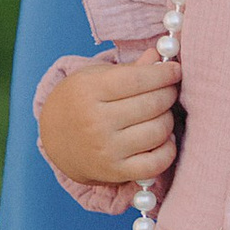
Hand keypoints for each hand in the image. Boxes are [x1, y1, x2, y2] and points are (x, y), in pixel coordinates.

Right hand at [38, 56, 177, 191]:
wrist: (54, 141)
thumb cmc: (79, 103)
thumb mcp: (94, 78)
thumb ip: (129, 69)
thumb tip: (159, 57)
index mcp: (88, 91)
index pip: (138, 79)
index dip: (164, 74)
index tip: (175, 71)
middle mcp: (95, 122)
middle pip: (152, 104)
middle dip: (169, 94)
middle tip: (169, 91)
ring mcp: (105, 149)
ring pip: (158, 131)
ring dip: (168, 119)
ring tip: (162, 114)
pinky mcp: (114, 172)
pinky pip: (156, 163)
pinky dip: (168, 149)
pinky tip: (164, 139)